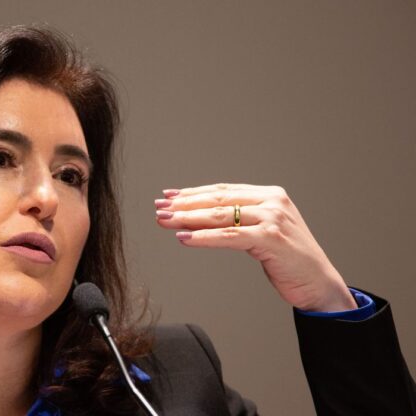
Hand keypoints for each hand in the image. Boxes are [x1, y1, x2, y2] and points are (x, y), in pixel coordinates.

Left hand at [154, 183, 357, 311]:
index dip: (193, 193)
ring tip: (164, 220)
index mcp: (270, 195)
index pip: (223, 190)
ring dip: (187, 218)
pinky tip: (184, 239)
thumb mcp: (262, 233)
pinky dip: (203, 237)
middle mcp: (272, 201)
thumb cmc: (289, 261)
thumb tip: (198, 219)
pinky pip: (228, 236)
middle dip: (184, 204)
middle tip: (160, 207)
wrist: (319, 284)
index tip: (170, 196)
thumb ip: (238, 222)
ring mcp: (273, 218)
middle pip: (217, 200)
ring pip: (220, 216)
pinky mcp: (271, 238)